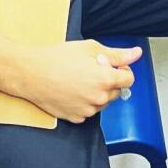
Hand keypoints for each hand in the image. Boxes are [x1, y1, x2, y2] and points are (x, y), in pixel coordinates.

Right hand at [18, 39, 140, 122]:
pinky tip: (72, 90)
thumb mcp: (90, 48)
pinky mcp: (76, 118)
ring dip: (97, 92)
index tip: (112, 65)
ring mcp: (87, 111)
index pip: (129, 79)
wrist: (31, 73)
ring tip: (79, 79)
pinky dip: (85, 102)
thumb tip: (136, 54)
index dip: (122, 69)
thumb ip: (117, 54)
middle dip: (109, 80)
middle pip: (116, 91)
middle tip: (91, 69)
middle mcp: (99, 99)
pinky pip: (88, 111)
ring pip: (102, 102)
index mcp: (105, 80)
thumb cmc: (57, 59)